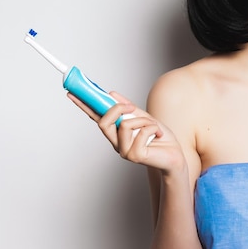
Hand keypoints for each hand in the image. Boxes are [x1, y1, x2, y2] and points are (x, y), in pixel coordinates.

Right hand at [68, 91, 186, 174]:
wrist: (175, 155)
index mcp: (116, 132)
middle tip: (130, 106)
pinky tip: (159, 135)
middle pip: (103, 121)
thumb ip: (128, 108)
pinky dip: (154, 128)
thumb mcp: (144, 117)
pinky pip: (142, 131)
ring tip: (155, 127)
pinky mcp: (135, 156)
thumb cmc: (160, 138)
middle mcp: (116, 143)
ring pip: (125, 124)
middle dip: (116, 109)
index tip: (72, 92)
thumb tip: (111, 93)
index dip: (83, 106)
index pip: (96, 117)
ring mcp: (124, 151)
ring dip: (144, 120)